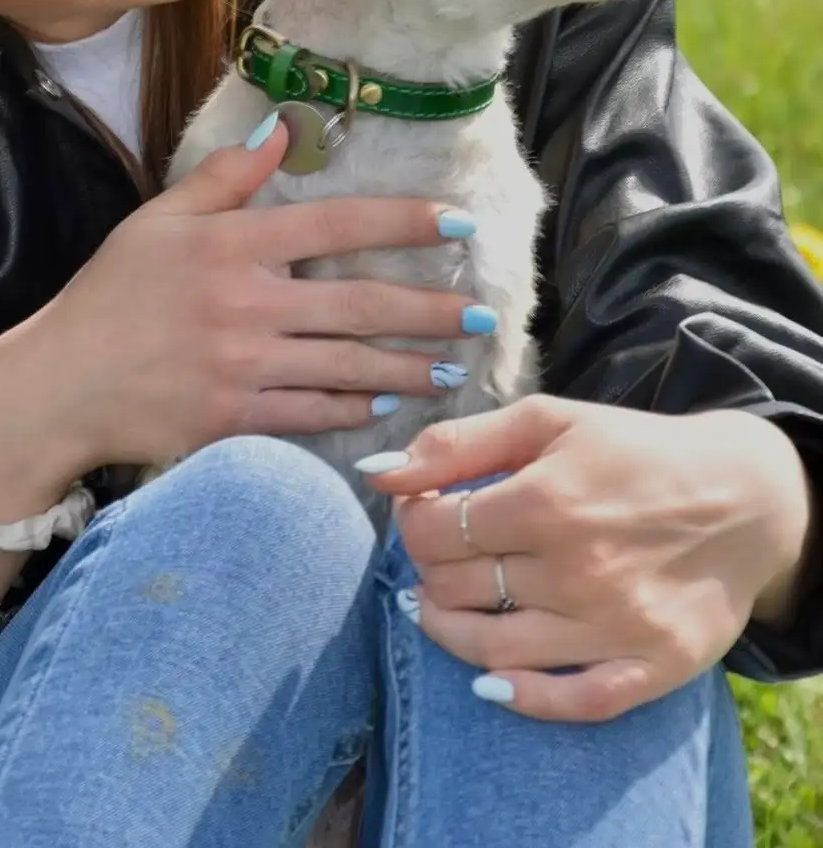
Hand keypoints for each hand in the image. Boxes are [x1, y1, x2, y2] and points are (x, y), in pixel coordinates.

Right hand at [0, 116, 490, 480]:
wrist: (60, 382)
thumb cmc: (109, 294)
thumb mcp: (158, 220)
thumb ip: (223, 178)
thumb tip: (280, 130)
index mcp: (232, 245)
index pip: (337, 223)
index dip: (404, 222)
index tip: (458, 225)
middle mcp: (247, 303)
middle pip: (361, 302)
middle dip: (431, 309)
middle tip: (483, 314)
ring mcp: (244, 366)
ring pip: (350, 366)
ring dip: (410, 366)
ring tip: (454, 366)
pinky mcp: (235, 419)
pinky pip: (312, 414)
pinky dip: (355, 409)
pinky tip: (386, 405)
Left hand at [364, 395, 815, 721]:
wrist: (745, 495)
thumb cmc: (632, 450)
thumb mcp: (545, 421)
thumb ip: (454, 444)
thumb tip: (377, 471)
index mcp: (549, 502)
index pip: (433, 532)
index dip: (411, 519)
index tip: (424, 508)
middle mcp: (580, 570)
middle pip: (455, 589)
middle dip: (429, 567)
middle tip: (442, 550)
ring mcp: (616, 625)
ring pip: (492, 649)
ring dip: (448, 629)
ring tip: (441, 603)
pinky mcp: (653, 666)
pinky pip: (572, 700)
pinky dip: (520, 696)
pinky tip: (490, 677)